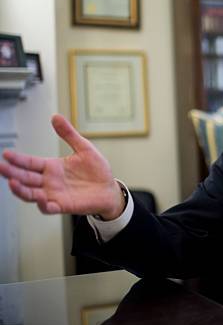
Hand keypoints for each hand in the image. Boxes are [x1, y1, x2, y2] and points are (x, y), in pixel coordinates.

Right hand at [0, 114, 123, 218]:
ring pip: (31, 194)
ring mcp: (54, 194)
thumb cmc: (97, 171)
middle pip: (26, 178)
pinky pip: (48, 207)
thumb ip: (69, 134)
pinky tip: (39, 197)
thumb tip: (55, 117)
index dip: (18, 159)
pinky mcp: (63, 205)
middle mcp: (49, 181)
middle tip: (2, 167)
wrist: (110, 190)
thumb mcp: (84, 148)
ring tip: (12, 183)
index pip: (30, 163)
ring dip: (21, 190)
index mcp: (52, 167)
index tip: (6, 154)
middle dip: (12, 173)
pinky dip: (42, 204)